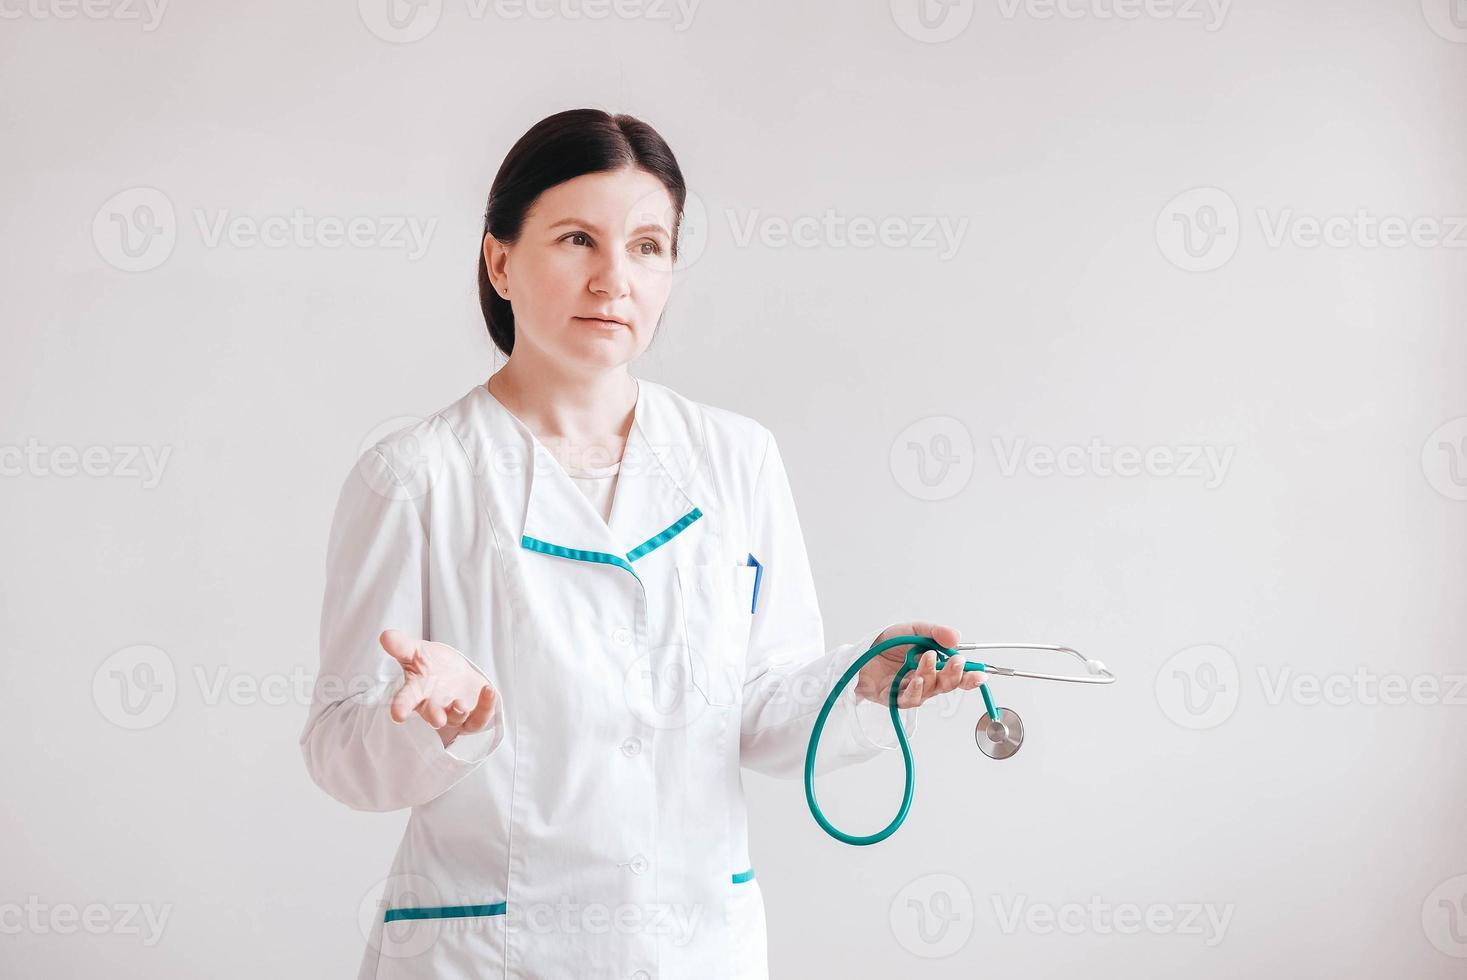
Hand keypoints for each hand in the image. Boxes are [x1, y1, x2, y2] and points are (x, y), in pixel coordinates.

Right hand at [380, 628, 497, 747]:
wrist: (454, 674)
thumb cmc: (431, 665)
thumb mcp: (415, 652)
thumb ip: (401, 646)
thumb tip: (385, 635)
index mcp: (416, 692)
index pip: (406, 701)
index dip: (401, 707)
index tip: (397, 714)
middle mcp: (434, 706)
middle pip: (432, 714)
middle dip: (434, 716)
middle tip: (437, 720)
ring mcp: (454, 714)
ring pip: (456, 718)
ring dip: (459, 712)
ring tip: (461, 704)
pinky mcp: (473, 716)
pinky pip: (479, 717)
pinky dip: (485, 707)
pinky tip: (489, 691)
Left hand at [853, 622, 985, 707]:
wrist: (861, 651)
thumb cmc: (887, 643)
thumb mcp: (914, 630)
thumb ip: (935, 633)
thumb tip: (957, 637)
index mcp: (934, 665)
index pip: (957, 674)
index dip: (969, 676)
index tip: (980, 674)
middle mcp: (925, 680)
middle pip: (946, 685)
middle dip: (955, 675)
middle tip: (957, 663)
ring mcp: (911, 690)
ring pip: (929, 690)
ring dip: (931, 675)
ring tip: (927, 659)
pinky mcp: (895, 699)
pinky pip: (910, 699)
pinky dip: (915, 689)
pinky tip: (915, 679)